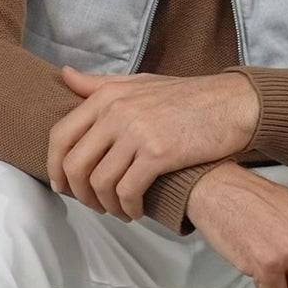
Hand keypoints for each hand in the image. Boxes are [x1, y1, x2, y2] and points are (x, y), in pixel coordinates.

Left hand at [47, 67, 257, 218]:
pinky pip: (127, 191)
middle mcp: (116, 111)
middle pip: (75, 165)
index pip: (60, 136)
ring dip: (105, 205)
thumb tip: (65, 76)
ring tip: (118, 210)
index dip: (55, 167)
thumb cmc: (187, 98)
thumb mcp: (139, 83)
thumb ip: (99, 85)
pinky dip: (127, 207)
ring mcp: (136, 132)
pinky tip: (136, 211)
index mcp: (106, 96)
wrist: (233, 103)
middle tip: (94, 205)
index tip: (63, 187)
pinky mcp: (158, 153)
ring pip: (99, 183)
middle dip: (79, 194)